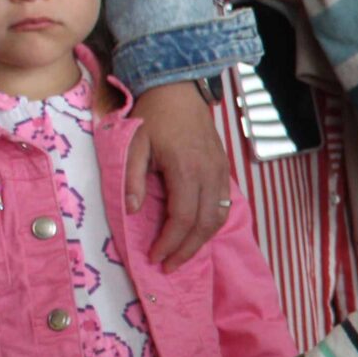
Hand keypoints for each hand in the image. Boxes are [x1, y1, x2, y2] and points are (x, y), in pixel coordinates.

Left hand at [129, 81, 234, 269]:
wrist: (180, 90)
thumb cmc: (154, 116)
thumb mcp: (133, 144)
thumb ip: (132, 178)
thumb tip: (132, 211)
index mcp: (185, 169)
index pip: (183, 218)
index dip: (170, 243)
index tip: (155, 257)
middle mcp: (209, 175)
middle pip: (204, 225)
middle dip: (186, 250)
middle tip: (169, 266)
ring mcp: (221, 173)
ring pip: (218, 218)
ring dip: (201, 242)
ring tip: (183, 255)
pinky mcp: (224, 171)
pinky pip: (223, 206)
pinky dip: (211, 225)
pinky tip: (196, 232)